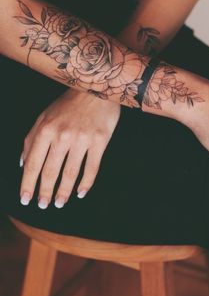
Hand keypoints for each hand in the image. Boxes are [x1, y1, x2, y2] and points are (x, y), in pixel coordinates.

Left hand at [20, 89, 120, 208]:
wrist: (95, 90)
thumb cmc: (68, 104)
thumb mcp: (44, 116)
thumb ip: (31, 138)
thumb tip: (22, 163)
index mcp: (45, 130)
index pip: (33, 163)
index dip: (28, 184)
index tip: (25, 199)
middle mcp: (62, 136)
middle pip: (50, 172)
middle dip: (44, 192)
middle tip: (43, 205)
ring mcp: (82, 140)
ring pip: (70, 174)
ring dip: (63, 192)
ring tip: (60, 203)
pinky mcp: (100, 142)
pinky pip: (91, 168)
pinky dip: (86, 184)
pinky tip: (80, 192)